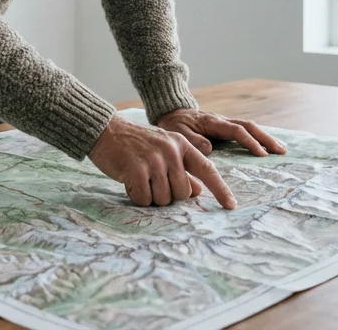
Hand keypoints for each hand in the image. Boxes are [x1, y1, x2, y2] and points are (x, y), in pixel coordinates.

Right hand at [88, 114, 237, 208]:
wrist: (105, 130)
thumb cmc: (136, 144)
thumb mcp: (163, 151)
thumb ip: (181, 169)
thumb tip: (197, 191)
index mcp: (182, 144)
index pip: (207, 169)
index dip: (220, 189)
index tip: (231, 206)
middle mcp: (171, 151)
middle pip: (182, 193)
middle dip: (168, 195)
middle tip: (152, 181)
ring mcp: (154, 160)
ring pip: (163, 199)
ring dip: (150, 196)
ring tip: (139, 178)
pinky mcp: (136, 169)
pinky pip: (144, 199)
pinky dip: (136, 196)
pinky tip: (129, 181)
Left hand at [156, 108, 287, 157]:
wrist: (170, 111)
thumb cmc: (173, 124)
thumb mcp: (177, 132)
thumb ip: (192, 140)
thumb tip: (210, 148)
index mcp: (212, 122)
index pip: (236, 131)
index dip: (249, 142)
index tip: (261, 154)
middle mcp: (222, 120)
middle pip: (249, 126)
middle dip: (266, 138)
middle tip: (281, 151)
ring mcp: (224, 122)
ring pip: (249, 127)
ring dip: (265, 137)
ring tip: (281, 149)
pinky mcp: (224, 127)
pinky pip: (244, 130)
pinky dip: (257, 137)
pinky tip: (266, 146)